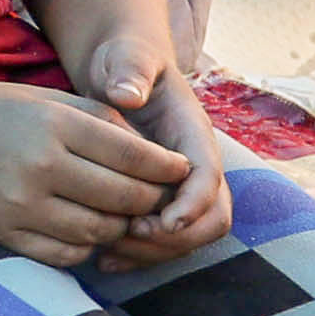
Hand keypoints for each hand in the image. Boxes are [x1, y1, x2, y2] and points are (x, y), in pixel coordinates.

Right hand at [0, 77, 195, 266]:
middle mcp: (38, 166)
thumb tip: (160, 158)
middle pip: (125, 199)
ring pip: (100, 232)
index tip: (178, 170)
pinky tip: (83, 226)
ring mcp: (19, 206)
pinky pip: (66, 254)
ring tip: (118, 212)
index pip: (135, 156)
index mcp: (54, 125)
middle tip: (154, 196)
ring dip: (119, 226)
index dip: (166, 168)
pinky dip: (85, 245)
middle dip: (149, 200)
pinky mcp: (4, 235)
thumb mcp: (48, 100)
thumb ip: (103, 123)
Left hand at [77, 48, 236, 270]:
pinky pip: (161, 242)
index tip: (165, 222)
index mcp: (192, 134)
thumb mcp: (126, 56)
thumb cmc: (124, 61)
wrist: (119, 71)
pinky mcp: (157, 203)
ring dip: (155, 252)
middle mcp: (194, 166)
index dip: (194, 204)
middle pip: (212, 217)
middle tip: (130, 234)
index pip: (210, 176)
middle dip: (177, 237)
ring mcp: (179, 188)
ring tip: (109, 250)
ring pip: (188, 237)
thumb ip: (131, 71)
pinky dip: (137, 256)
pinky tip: (102, 259)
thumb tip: (128, 94)